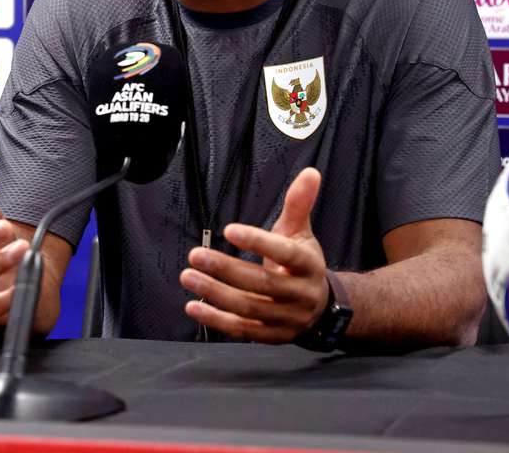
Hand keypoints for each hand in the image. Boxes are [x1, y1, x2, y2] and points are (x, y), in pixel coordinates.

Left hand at [179, 167, 329, 342]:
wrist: (320, 307)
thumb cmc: (301, 262)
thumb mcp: (301, 232)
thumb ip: (299, 203)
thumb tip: (310, 172)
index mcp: (308, 265)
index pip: (285, 253)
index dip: (257, 242)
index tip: (228, 229)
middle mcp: (300, 295)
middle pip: (262, 283)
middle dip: (226, 269)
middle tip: (195, 254)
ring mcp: (286, 319)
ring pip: (249, 308)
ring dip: (215, 294)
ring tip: (188, 276)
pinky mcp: (271, 336)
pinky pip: (242, 330)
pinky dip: (216, 320)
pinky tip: (193, 306)